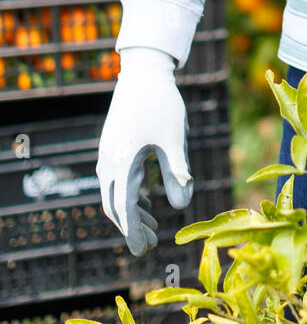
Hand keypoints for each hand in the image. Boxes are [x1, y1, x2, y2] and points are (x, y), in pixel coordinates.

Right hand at [96, 46, 192, 255]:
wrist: (144, 73)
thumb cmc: (163, 104)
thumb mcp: (175, 139)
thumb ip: (177, 172)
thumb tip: (182, 207)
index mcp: (122, 161)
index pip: (124, 207)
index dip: (133, 232)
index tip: (143, 251)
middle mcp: (108, 161)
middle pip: (114, 205)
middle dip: (132, 228)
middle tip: (151, 246)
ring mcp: (108, 154)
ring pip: (114, 194)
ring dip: (131, 213)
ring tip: (154, 228)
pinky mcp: (112, 147)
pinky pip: (116, 180)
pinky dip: (128, 196)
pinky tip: (145, 203)